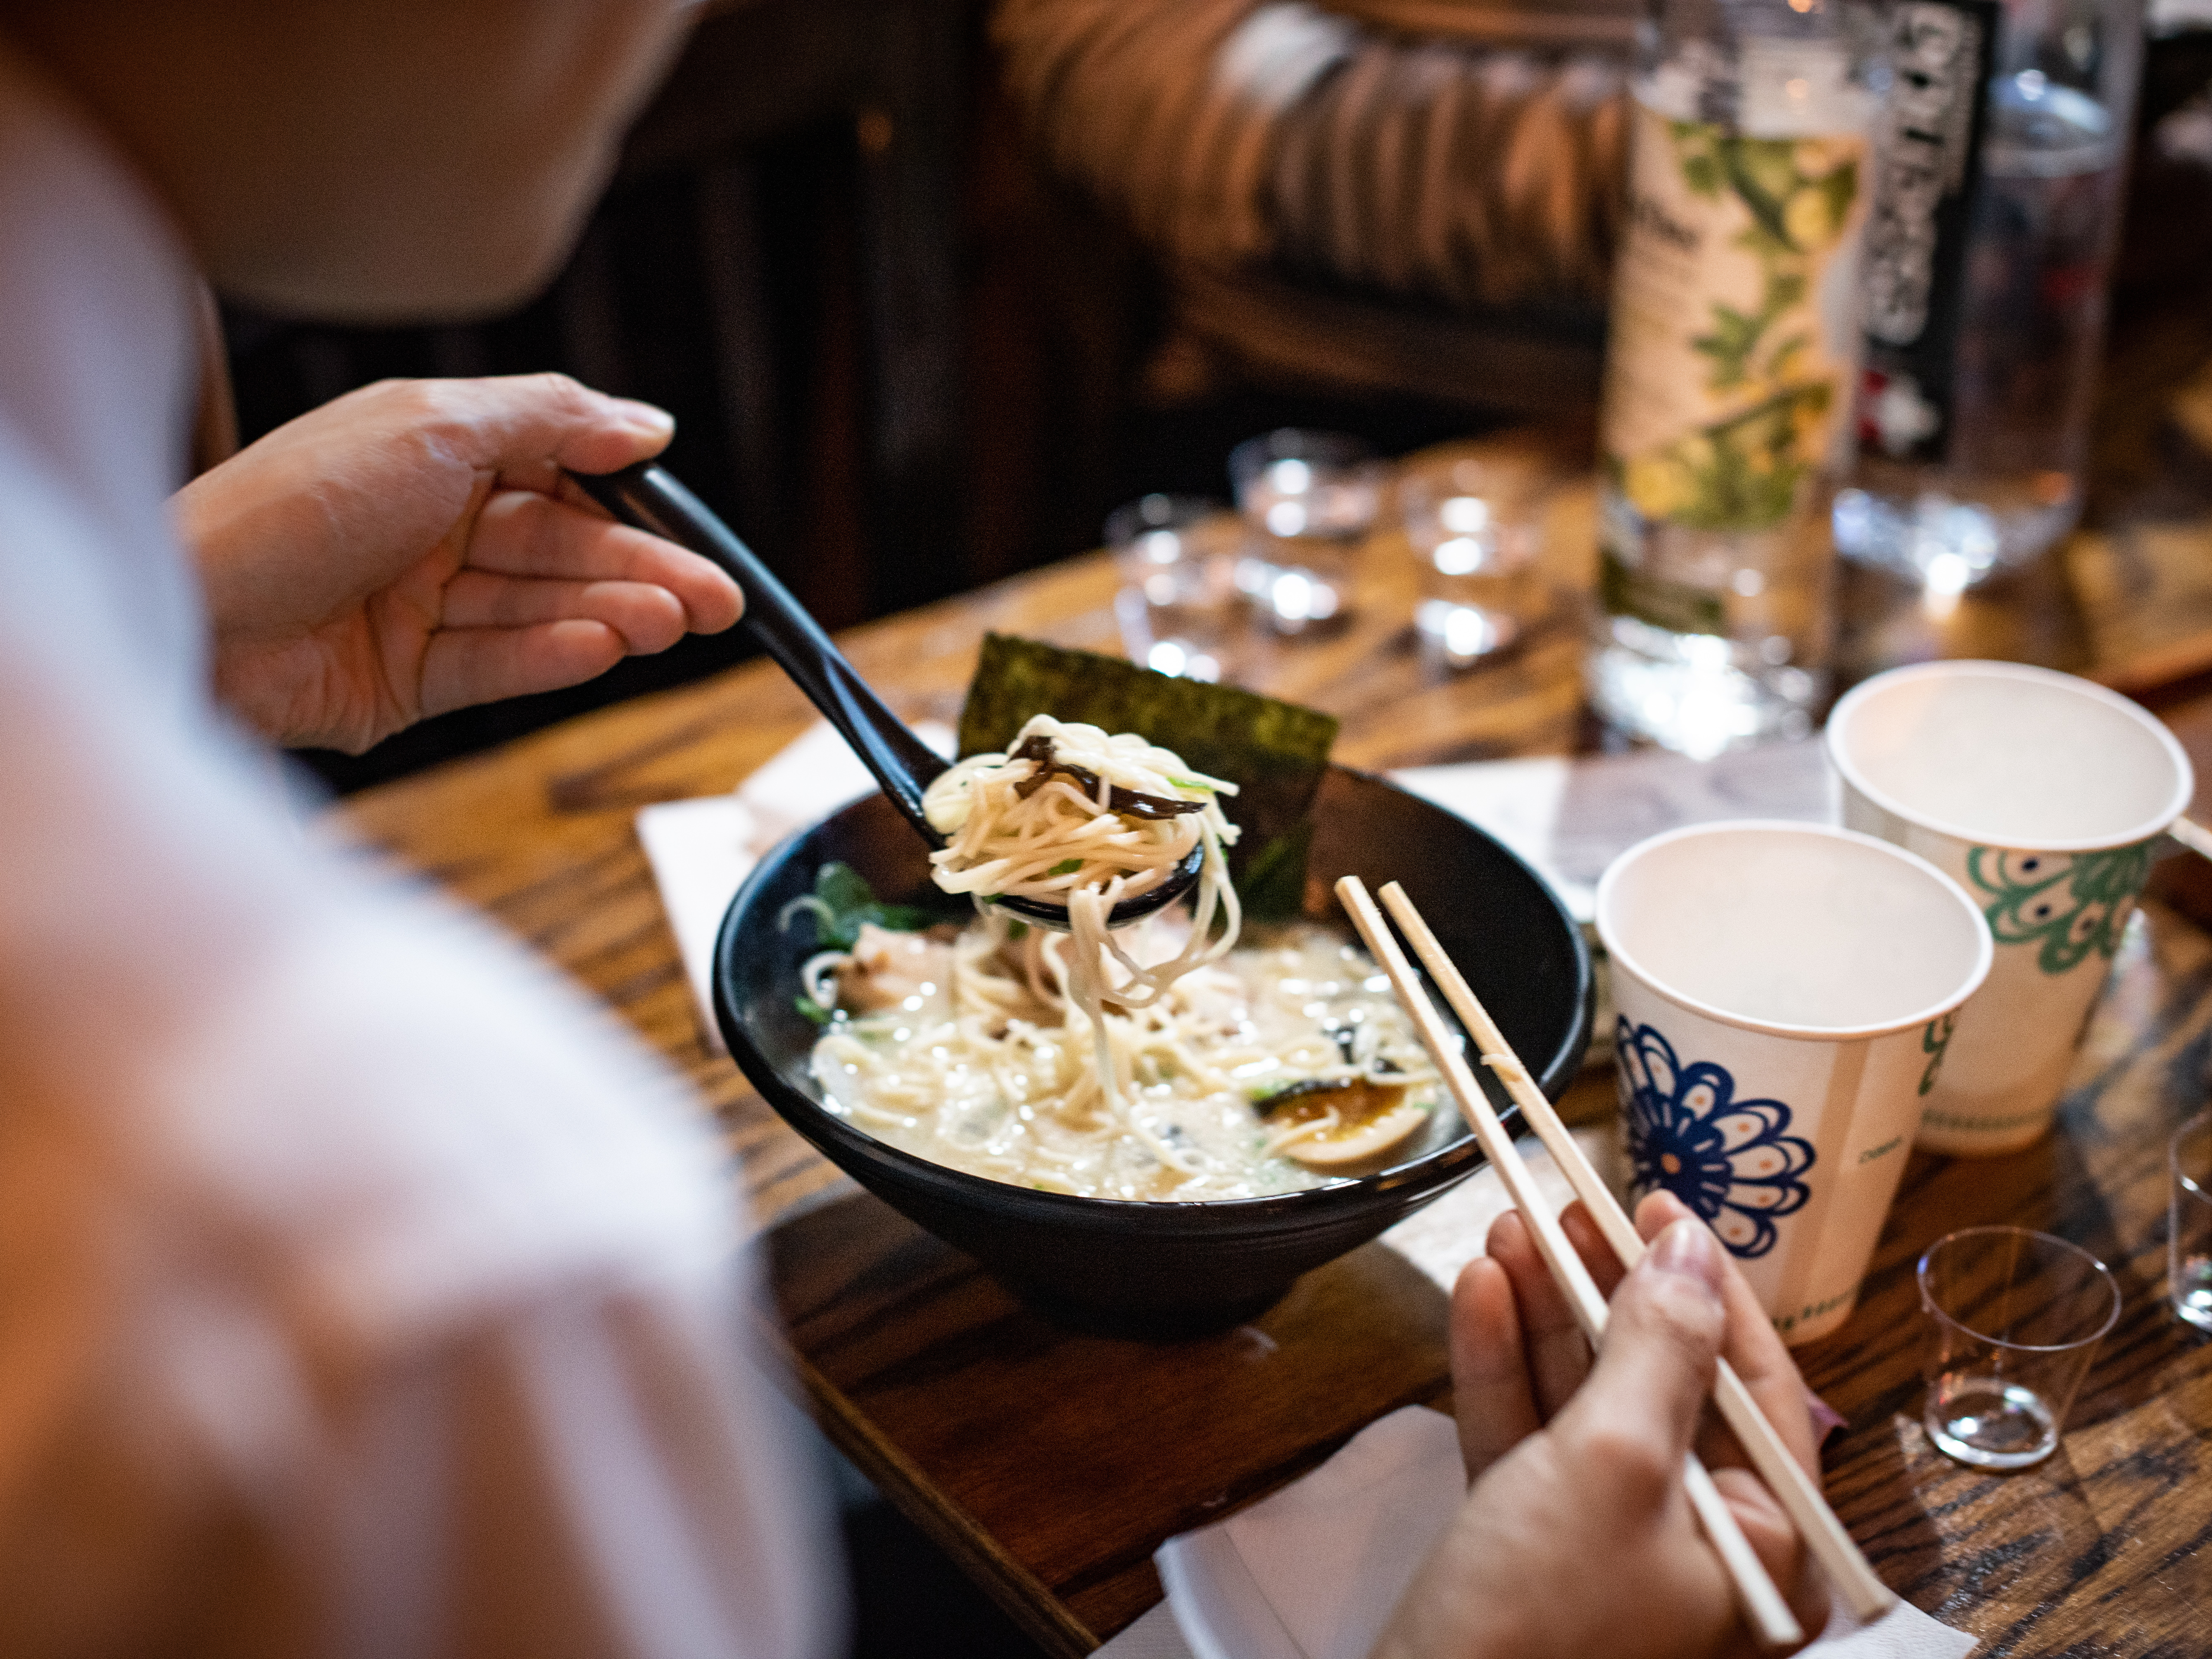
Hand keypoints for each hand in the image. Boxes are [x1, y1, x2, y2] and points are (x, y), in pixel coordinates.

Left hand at [176, 374, 742, 750]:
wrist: (188, 613)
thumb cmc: (289, 504)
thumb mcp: (433, 425)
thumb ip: (549, 419)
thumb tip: (648, 423)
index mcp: (432, 452)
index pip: (559, 471)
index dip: (629, 499)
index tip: (694, 527)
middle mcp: (428, 525)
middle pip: (561, 548)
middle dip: (642, 571)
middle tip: (715, 599)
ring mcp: (417, 606)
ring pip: (540, 609)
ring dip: (610, 613)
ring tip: (669, 623)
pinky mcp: (405, 681)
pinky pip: (497, 665)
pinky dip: (553, 657)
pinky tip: (605, 648)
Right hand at [1372, 1193, 1827, 1658]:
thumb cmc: (1538, 1628)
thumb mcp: (1613, 1464)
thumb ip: (1658, 1350)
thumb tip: (1688, 1253)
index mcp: (1762, 1546)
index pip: (1754, 1383)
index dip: (1705, 1285)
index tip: (1658, 1203)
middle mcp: (1699, 1546)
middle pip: (1661, 1381)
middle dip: (1606, 1287)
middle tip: (1567, 1201)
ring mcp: (1610, 1549)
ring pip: (1585, 1399)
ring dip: (1544, 1309)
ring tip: (1510, 1223)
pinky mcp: (1532, 1550)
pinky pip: (1530, 1438)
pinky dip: (1503, 1366)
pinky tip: (1480, 1292)